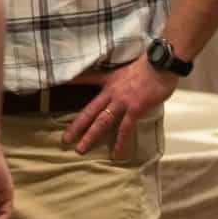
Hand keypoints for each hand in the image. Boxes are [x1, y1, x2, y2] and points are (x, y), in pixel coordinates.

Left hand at [62, 60, 177, 159]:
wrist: (160, 64)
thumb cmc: (149, 65)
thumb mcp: (128, 68)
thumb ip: (122, 80)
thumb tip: (126, 86)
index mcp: (109, 80)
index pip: (87, 80)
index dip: (73, 83)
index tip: (57, 86)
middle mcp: (111, 92)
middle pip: (89, 110)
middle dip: (76, 125)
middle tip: (65, 139)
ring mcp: (121, 101)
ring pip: (102, 121)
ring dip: (91, 136)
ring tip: (81, 149)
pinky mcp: (134, 108)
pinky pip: (125, 129)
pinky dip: (120, 142)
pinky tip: (117, 154)